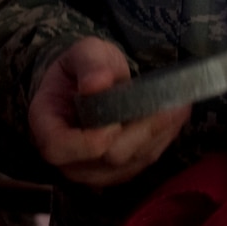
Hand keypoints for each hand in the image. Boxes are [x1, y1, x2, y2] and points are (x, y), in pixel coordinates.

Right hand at [29, 37, 187, 186]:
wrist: (91, 83)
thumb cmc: (84, 68)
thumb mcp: (84, 53)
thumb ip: (89, 64)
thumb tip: (98, 83)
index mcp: (46, 127)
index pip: (58, 148)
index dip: (89, 140)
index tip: (115, 119)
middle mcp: (67, 158)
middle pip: (106, 158)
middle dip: (141, 131)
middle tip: (170, 104)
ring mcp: (93, 171)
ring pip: (131, 163)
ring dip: (158, 135)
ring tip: (180, 106)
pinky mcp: (118, 172)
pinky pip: (143, 162)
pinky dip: (162, 139)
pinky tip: (176, 116)